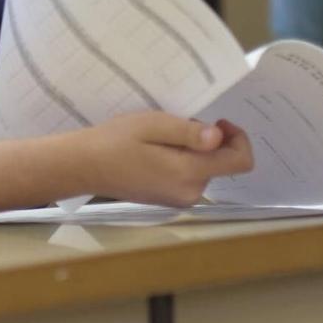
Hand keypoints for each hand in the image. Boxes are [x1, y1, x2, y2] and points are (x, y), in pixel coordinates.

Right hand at [74, 114, 253, 207]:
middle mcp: (190, 192)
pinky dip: (182, 161)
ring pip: (205, 169)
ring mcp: (179, 199)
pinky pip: (189, 177)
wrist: (83, 166)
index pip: (240, 162)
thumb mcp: (152, 125)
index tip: (217, 122)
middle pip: (221, 164)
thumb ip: (188, 132)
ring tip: (159, 139)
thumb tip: (219, 137)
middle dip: (207, 142)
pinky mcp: (169, 199)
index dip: (239, 138)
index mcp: (189, 173)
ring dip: (192, 150)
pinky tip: (154, 153)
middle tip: (174, 126)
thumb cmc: (114, 142)